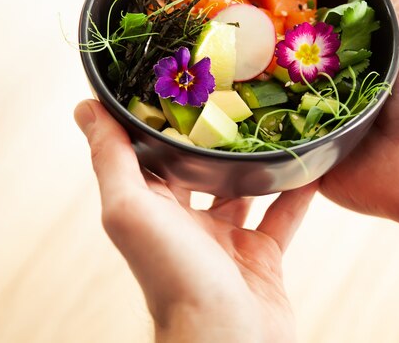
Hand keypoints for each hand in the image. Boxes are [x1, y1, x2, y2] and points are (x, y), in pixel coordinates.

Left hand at [74, 99, 315, 342]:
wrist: (230, 340)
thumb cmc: (174, 276)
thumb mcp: (132, 209)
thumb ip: (111, 159)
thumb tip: (84, 107)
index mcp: (151, 209)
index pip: (152, 155)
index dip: (163, 121)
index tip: (182, 81)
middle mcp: (184, 223)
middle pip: (200, 169)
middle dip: (215, 137)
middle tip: (238, 94)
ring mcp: (225, 240)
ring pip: (244, 190)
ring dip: (257, 162)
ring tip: (276, 122)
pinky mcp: (262, 257)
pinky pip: (283, 216)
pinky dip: (298, 192)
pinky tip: (314, 164)